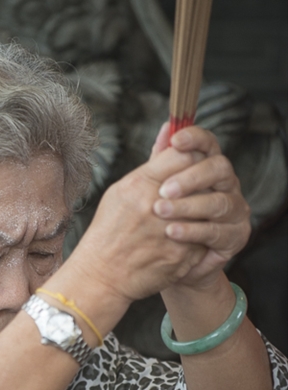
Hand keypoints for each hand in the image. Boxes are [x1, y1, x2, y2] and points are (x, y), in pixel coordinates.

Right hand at [69, 132, 211, 305]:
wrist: (102, 276)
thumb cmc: (109, 231)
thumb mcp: (122, 191)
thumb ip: (151, 164)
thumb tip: (169, 129)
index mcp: (139, 185)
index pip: (183, 154)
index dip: (192, 155)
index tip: (190, 162)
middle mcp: (155, 206)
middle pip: (200, 179)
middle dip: (202, 181)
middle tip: (198, 187)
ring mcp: (171, 232)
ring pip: (207, 207)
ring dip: (203, 208)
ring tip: (192, 213)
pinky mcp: (182, 255)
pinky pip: (204, 235)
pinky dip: (199, 234)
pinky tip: (185, 237)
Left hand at [151, 123, 250, 289]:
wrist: (162, 262)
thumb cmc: (158, 220)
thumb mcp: (153, 188)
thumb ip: (161, 161)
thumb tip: (166, 128)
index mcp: (207, 167)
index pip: (208, 144)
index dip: (195, 138)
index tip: (176, 141)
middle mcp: (226, 184)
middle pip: (219, 168)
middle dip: (191, 177)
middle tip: (164, 189)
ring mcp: (234, 209)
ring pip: (219, 201)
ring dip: (188, 206)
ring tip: (160, 211)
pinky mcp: (235, 236)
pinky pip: (216, 231)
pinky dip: (192, 231)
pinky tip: (171, 232)